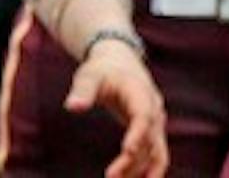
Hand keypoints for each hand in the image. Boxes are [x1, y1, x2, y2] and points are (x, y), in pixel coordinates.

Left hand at [65, 42, 168, 177]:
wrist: (120, 62)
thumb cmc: (102, 70)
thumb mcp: (89, 76)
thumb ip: (82, 90)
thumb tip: (73, 106)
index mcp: (141, 92)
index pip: (144, 114)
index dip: (138, 133)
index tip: (127, 151)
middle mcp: (154, 108)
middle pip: (150, 138)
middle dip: (134, 161)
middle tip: (111, 177)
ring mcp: (156, 121)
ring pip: (156, 151)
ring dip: (142, 171)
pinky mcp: (152, 131)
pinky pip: (156, 154)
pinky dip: (148, 170)